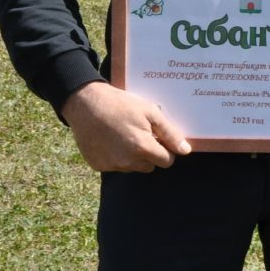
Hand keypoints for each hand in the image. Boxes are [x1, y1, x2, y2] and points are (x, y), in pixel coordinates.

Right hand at [61, 81, 191, 171]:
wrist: (84, 103)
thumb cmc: (120, 104)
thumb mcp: (150, 112)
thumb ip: (170, 133)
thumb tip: (185, 151)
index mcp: (142, 148)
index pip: (167, 161)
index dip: (165, 149)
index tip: (157, 137)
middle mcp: (127, 161)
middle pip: (150, 166)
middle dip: (149, 153)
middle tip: (139, 134)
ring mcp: (110, 165)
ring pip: (133, 167)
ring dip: (133, 156)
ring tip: (123, 135)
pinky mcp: (97, 165)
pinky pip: (115, 166)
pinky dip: (116, 157)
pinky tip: (110, 140)